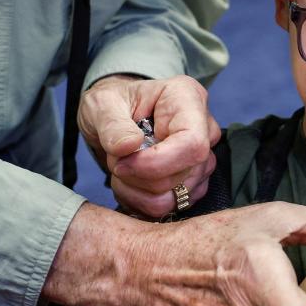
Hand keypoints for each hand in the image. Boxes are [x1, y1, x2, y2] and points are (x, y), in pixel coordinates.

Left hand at [77, 74, 219, 216]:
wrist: (113, 119)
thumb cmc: (112, 105)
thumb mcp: (101, 105)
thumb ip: (112, 124)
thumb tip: (130, 146)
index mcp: (187, 99)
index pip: (192, 143)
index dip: (157, 163)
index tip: (123, 163)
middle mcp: (204, 129)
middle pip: (184, 174)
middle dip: (140, 177)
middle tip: (115, 160)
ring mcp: (202, 158)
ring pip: (177, 196)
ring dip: (138, 192)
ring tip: (121, 168)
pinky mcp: (194, 182)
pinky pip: (171, 207)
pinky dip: (142, 202)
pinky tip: (130, 183)